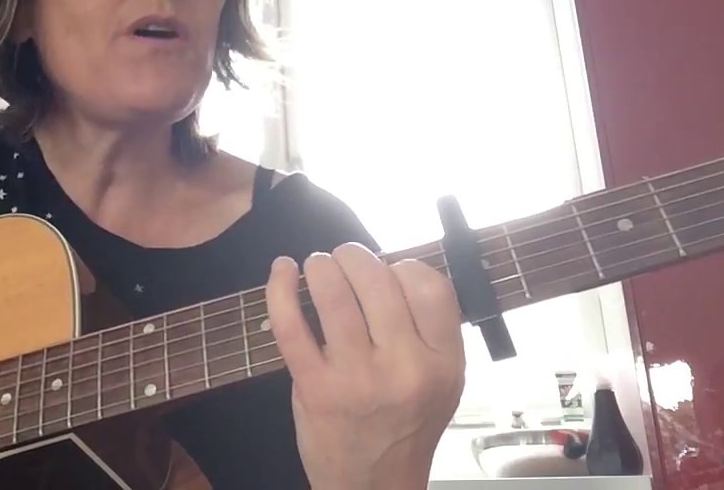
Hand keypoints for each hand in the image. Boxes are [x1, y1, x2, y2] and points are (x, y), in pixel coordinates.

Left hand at [265, 244, 465, 489]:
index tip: (388, 274)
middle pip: (377, 279)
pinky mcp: (314, 386)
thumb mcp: (442, 381)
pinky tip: (283, 269)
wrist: (373, 485)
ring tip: (318, 266)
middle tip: (344, 260)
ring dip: (321, 266)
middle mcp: (404, 367)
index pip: (428, 285)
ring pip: (333, 292)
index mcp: (443, 363)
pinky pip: (290, 323)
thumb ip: (426, 329)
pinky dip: (280, 287)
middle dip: (354, 257)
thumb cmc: (405, 424)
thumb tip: (387, 267)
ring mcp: (356, 377)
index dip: (403, 266)